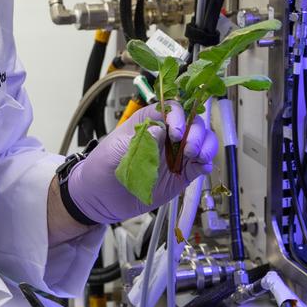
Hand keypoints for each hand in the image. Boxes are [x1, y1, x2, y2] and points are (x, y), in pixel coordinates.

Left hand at [66, 101, 217, 223]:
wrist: (100, 198)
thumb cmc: (103, 167)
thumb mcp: (117, 148)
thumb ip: (140, 138)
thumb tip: (160, 128)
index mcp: (149, 122)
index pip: (172, 108)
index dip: (179, 116)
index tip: (175, 131)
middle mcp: (166, 136)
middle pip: (193, 123)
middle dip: (196, 132)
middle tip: (189, 148)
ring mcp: (175, 155)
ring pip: (202, 142)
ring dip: (206, 146)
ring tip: (196, 156)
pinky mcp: (181, 175)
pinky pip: (200, 165)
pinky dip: (206, 163)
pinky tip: (202, 166)